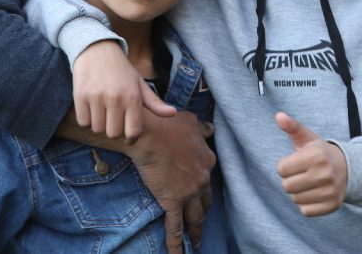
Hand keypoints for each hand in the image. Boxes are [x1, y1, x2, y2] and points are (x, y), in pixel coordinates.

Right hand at [72, 41, 175, 140]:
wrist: (97, 49)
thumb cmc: (121, 71)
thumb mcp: (139, 83)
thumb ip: (154, 102)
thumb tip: (172, 113)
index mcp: (133, 96)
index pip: (133, 132)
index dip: (131, 138)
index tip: (128, 136)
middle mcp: (115, 97)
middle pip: (114, 134)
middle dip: (115, 131)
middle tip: (114, 120)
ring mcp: (96, 97)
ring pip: (98, 129)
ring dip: (100, 125)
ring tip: (103, 111)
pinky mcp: (80, 96)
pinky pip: (84, 122)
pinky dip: (87, 120)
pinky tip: (92, 108)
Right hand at [130, 111, 215, 253]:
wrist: (150, 134)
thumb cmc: (168, 123)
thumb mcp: (190, 121)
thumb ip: (202, 128)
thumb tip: (210, 128)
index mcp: (208, 160)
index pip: (208, 176)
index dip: (204, 184)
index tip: (200, 188)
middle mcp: (202, 179)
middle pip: (205, 200)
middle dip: (203, 211)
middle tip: (201, 220)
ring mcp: (189, 193)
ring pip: (196, 218)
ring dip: (197, 232)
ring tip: (197, 243)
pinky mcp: (172, 202)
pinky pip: (175, 227)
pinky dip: (177, 244)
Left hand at [275, 112, 346, 216]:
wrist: (348, 168)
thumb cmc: (320, 153)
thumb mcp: (307, 138)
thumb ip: (292, 126)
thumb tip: (278, 115)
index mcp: (316, 155)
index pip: (281, 169)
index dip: (285, 166)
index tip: (296, 163)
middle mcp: (325, 173)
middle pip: (286, 186)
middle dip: (290, 180)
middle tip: (301, 174)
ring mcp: (330, 191)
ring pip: (295, 199)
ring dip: (298, 192)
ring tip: (309, 183)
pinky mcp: (332, 205)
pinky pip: (305, 211)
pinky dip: (306, 204)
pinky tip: (314, 193)